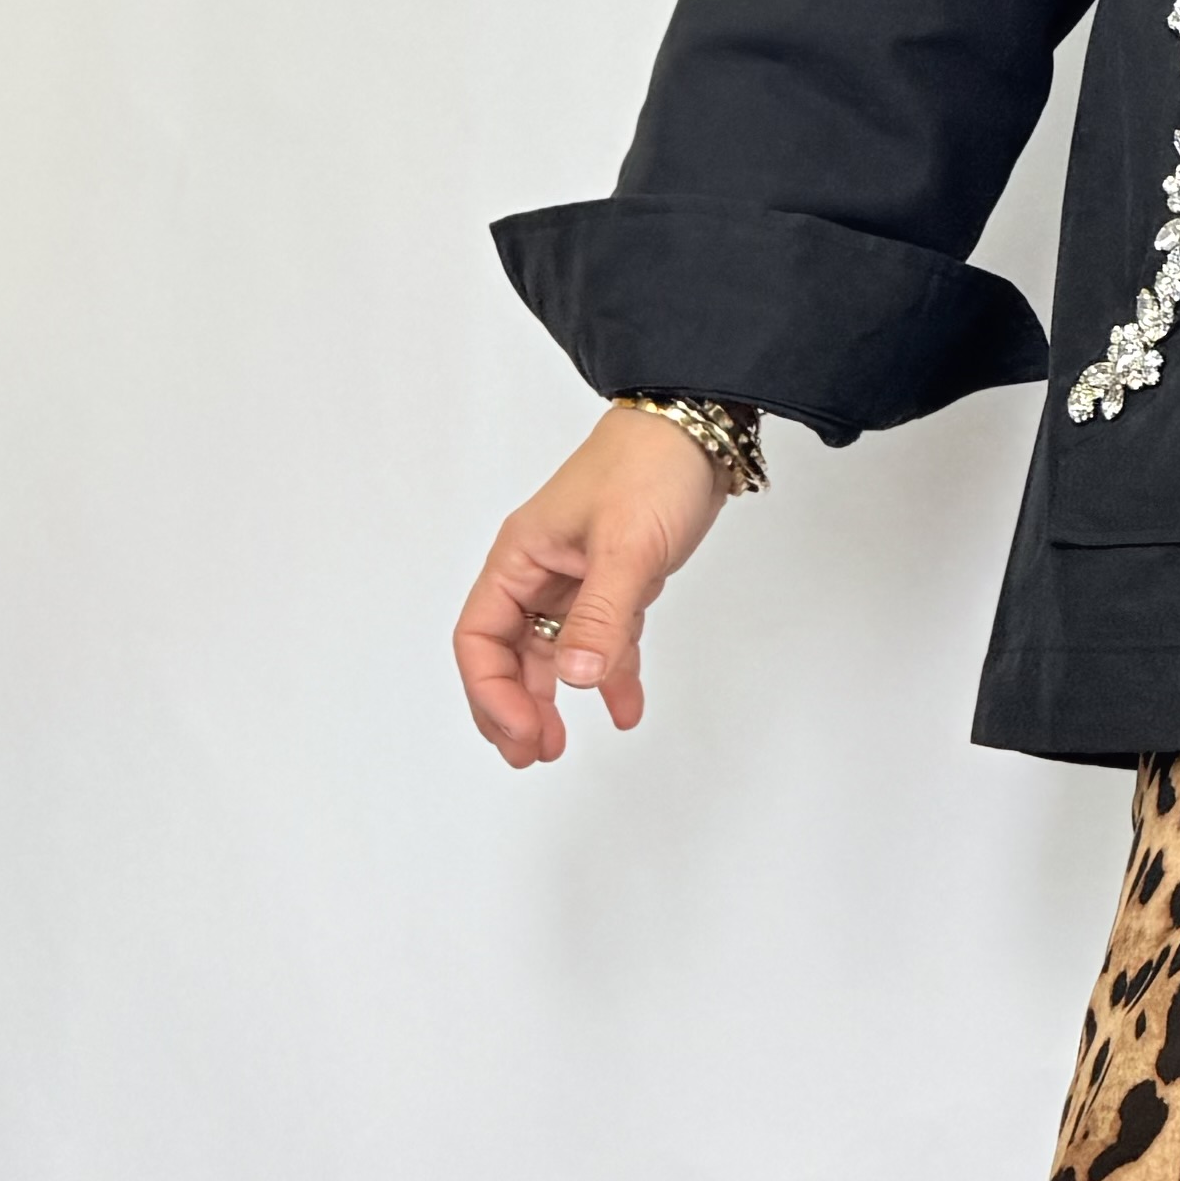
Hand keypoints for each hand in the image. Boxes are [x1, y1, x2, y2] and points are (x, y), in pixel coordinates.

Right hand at [454, 406, 733, 762]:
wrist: (700, 426)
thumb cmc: (650, 468)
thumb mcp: (626, 547)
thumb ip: (602, 617)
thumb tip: (573, 680)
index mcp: (519, 557)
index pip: (479, 638)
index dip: (493, 692)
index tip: (527, 731)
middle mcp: (538, 570)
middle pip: (504, 653)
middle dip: (511, 707)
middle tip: (532, 754)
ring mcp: (576, 576)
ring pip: (549, 652)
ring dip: (551, 699)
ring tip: (559, 745)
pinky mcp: (615, 580)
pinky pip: (600, 640)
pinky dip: (609, 676)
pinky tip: (624, 711)